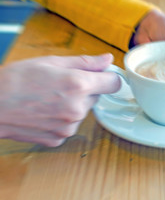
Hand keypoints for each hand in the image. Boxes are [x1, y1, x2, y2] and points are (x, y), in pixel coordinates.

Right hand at [0, 54, 119, 146]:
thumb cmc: (16, 80)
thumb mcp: (51, 62)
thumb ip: (85, 62)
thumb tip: (108, 60)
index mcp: (79, 85)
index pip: (114, 83)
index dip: (108, 78)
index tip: (101, 76)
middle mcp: (78, 108)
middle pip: (95, 97)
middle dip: (84, 90)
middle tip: (60, 85)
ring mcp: (69, 127)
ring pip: (82, 112)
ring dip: (72, 105)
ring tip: (47, 99)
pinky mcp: (59, 139)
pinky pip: (69, 126)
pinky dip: (61, 120)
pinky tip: (43, 113)